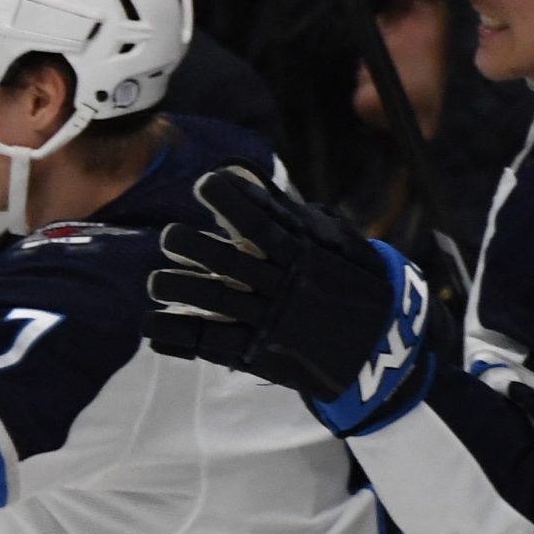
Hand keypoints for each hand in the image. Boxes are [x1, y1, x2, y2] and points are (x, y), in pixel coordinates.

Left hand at [145, 165, 432, 431]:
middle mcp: (284, 288)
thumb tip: (247, 177)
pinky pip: (211, 345)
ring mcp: (270, 323)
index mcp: (305, 256)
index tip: (206, 183)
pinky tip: (151, 325)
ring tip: (155, 282)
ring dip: (180, 289)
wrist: (382, 348)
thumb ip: (294, 214)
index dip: (231, 201)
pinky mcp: (258, 356)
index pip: (263, 223)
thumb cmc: (355, 285)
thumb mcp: (340, 245)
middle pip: (229, 263)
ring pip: (215, 303)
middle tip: (170, 235)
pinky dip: (178, 335)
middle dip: (193, 247)